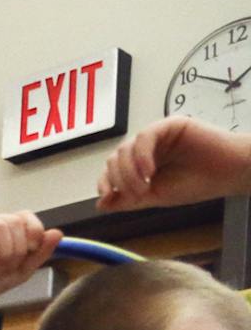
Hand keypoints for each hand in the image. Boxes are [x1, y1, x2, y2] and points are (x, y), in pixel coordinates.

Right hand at [0, 212, 59, 305]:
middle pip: (14, 222)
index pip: (26, 216)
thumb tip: (58, 233)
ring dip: (2, 253)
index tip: (29, 253)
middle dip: (16, 250)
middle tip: (6, 269)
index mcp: (4, 227)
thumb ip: (40, 252)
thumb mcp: (22, 271)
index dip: (33, 233)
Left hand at [96, 116, 250, 210]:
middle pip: (115, 159)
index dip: (104, 182)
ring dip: (129, 171)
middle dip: (119, 179)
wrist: (229, 174)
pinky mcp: (170, 125)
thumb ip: (128, 199)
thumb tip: (100, 205)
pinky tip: (149, 171)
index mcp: (140, 164)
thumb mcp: (156, 197)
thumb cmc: (197, 184)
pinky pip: (145, 137)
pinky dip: (141, 156)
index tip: (105, 196)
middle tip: (137, 194)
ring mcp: (157, 136)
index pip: (112, 169)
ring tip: (145, 187)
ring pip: (126, 148)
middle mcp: (146, 148)